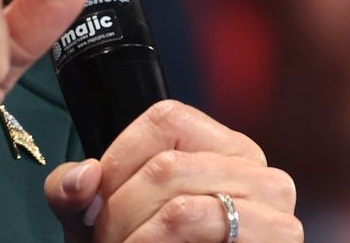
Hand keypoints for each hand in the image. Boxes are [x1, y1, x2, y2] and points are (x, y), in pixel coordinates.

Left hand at [43, 101, 299, 242]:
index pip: (167, 119)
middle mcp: (261, 172)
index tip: (92, 203)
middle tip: (100, 241)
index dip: (117, 160)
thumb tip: (82, 177)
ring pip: (181, 208)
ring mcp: (277, 212)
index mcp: (225, 148)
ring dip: (134, 238)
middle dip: (116, 213)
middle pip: (167, 167)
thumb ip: (73, 192)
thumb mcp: (100, 218)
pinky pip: (198, 228)